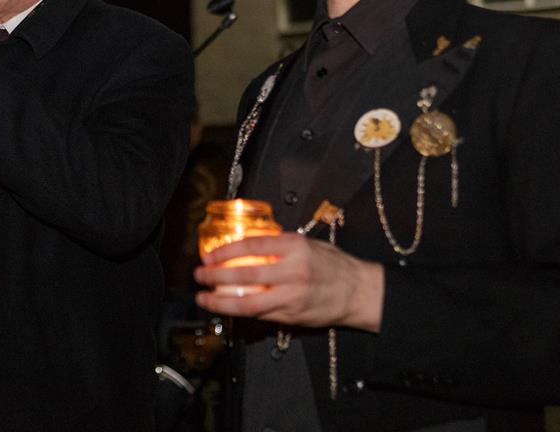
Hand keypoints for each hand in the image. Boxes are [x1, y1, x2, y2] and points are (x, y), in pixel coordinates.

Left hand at [193, 232, 383, 331]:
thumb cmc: (334, 265)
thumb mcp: (308, 244)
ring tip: (204, 299)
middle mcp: (292, 271)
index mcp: (295, 247)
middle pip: (246, 274)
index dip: (225, 250)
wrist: (360, 292)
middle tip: (199, 275)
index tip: (208, 255)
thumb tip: (247, 244)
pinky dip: (240, 312)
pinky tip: (226, 308)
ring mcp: (292, 296)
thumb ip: (279, 245)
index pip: (252, 245)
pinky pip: (260, 315)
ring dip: (221, 301)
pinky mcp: (292, 316)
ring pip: (249, 302)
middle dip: (216, 276)